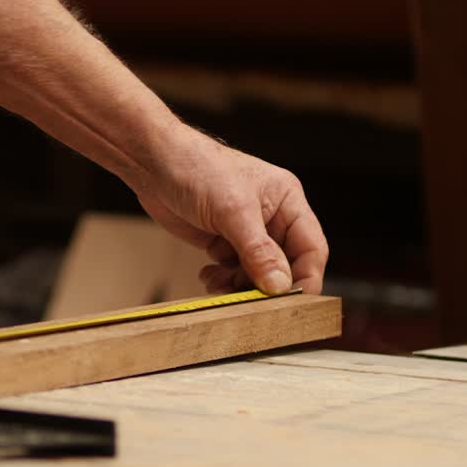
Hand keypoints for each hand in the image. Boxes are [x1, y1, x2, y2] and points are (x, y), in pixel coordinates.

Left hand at [136, 129, 328, 294]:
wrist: (154, 163)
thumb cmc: (198, 168)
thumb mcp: (233, 211)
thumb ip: (258, 251)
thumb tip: (279, 286)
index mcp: (287, 201)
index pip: (312, 247)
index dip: (307, 277)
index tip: (294, 303)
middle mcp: (271, 218)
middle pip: (285, 265)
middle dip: (267, 285)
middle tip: (248, 301)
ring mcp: (246, 232)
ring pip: (257, 273)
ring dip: (241, 285)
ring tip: (219, 285)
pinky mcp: (222, 241)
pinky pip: (233, 271)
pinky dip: (223, 280)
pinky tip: (208, 275)